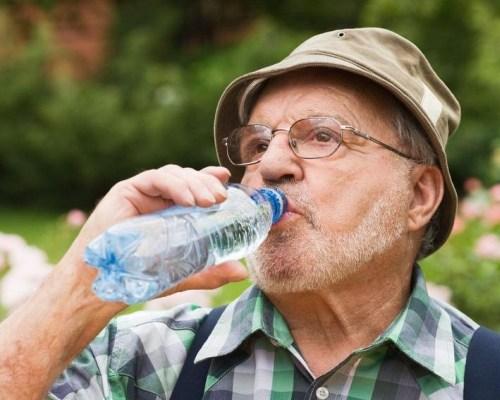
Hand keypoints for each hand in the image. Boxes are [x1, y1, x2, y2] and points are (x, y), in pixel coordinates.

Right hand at [62, 165, 247, 301]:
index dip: (211, 180)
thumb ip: (210, 271)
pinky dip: (174, 185)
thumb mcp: (182, 274)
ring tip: (209, 201)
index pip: (194, 188)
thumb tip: (242, 272)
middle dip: (207, 184)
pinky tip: (189, 201)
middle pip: (187, 178)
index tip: (228, 181)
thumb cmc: (139, 278)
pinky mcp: (126, 191)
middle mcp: (157, 199)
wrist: (101, 286)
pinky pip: (154, 178)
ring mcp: (142, 193)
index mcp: (170, 211)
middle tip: (222, 199)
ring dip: (195, 184)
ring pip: (173, 174)